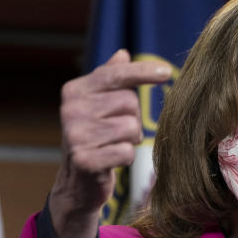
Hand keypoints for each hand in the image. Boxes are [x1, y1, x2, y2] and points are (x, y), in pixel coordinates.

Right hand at [49, 49, 171, 237]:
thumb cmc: (94, 139)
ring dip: (130, 140)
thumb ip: (109, 80)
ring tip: (113, 146)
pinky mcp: (84, 160)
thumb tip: (122, 54)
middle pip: (128, 103)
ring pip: (130, 128)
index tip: (166, 73)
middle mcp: (71, 110)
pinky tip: (111, 161)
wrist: (77, 184)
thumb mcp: (98, 107)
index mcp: (75, 91)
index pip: (115, 75)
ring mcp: (76, 135)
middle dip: (132, 119)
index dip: (142, 72)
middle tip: (117, 132)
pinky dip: (125, 158)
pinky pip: (126, 152)